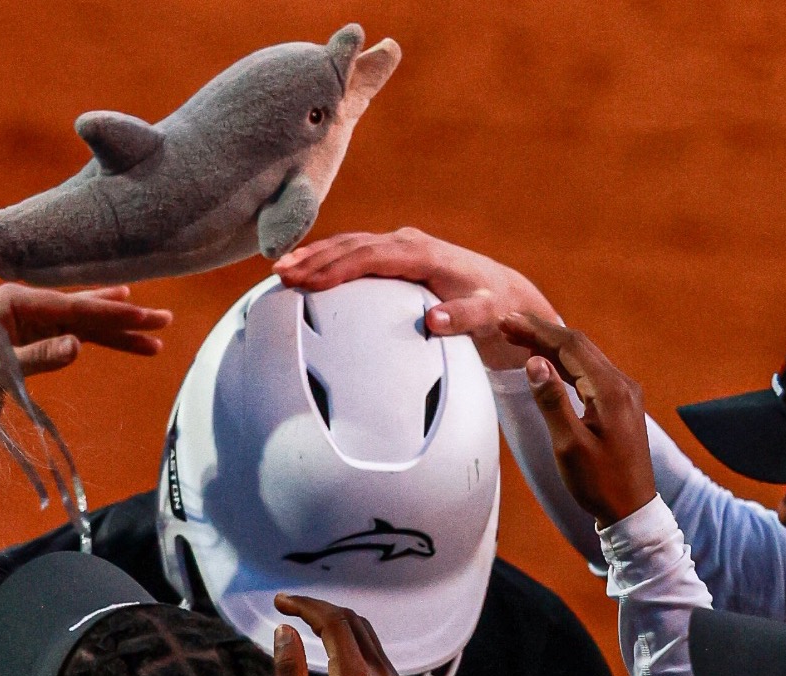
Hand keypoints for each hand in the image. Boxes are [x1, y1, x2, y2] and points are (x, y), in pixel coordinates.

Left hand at [0, 283, 171, 376]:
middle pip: (85, 309)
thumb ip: (36, 356)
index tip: (144, 318)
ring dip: (119, 331)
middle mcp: (26, 304)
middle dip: (126, 317)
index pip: (74, 307)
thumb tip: (77, 346)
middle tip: (164, 320)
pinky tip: (125, 336)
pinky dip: (101, 340)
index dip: (112, 313)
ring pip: (85, 323)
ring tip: (156, 335)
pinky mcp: (34, 337)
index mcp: (15, 301)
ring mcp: (31, 320)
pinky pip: (75, 336)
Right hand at [272, 594, 408, 675]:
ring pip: (365, 631)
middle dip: (319, 608)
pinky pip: (374, 649)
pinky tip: (331, 645)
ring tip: (307, 622)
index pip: (333, 623)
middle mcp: (382, 673)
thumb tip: (284, 629)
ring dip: (336, 621)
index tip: (281, 602)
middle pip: (351, 620)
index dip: (306, 606)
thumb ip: (290, 668)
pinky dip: (350, 639)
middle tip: (290, 607)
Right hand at [273, 228, 558, 369]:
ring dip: (314, 256)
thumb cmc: (495, 309)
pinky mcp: (395, 256)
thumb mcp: (487, 316)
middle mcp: (408, 243)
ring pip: (349, 245)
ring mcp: (400, 246)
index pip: (372, 255)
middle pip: (352, 246)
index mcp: (423, 253)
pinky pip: (355, 253)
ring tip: (280, 270)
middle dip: (315, 259)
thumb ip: (463, 319)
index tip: (309, 282)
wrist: (505, 295)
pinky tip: (304, 270)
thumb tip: (433, 322)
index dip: (338, 267)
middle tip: (281, 274)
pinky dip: (327, 259)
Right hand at [500, 313, 655, 526]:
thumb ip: (551, 401)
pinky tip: (547, 362)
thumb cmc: (600, 483)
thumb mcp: (569, 445)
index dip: (537, 331)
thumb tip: (534, 362)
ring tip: (520, 337)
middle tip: (508, 323)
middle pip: (579, 345)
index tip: (508, 321)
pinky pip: (589, 371)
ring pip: (584, 357)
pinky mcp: (620, 404)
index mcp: (610, 391)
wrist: (631, 509)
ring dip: (552, 345)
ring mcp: (624, 393)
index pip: (571, 347)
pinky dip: (564, 362)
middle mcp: (622, 385)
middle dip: (542, 331)